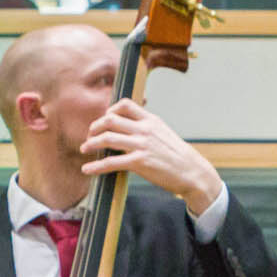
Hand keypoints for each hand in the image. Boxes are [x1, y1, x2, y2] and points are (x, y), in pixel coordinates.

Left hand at [82, 99, 222, 216]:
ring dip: (91, 143)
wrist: (193, 172)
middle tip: (89, 135)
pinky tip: (87, 170)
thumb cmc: (178, 156)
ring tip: (84, 149)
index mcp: (151, 120)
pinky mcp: (140, 162)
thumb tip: (131, 130)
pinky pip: (111, 162)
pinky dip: (96, 166)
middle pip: (110, 119)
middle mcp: (145, 129)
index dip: (109, 110)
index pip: (124, 104)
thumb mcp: (164, 134)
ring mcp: (142, 145)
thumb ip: (147, 129)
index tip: (104, 120)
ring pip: (107, 138)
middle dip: (95, 127)